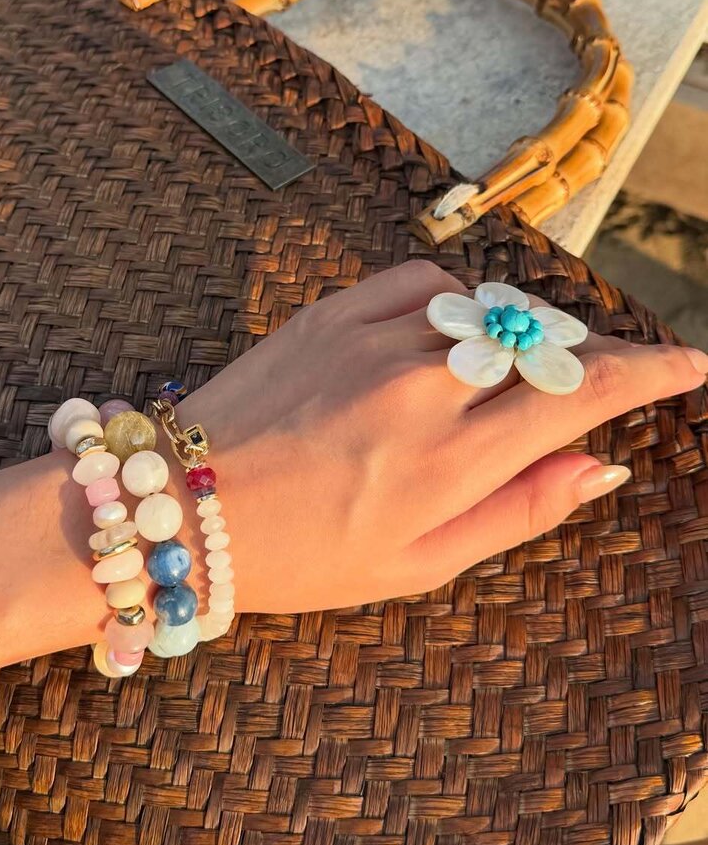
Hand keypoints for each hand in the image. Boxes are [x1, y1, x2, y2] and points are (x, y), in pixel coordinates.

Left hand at [176, 261, 707, 612]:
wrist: (186, 507)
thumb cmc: (304, 554)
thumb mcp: (419, 565)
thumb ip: (517, 511)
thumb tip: (601, 465)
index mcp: (450, 464)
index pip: (582, 396)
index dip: (651, 373)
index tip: (690, 363)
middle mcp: (421, 390)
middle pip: (546, 345)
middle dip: (587, 358)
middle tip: (590, 381)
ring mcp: (374, 339)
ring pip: (491, 310)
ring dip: (519, 335)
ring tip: (501, 374)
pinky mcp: (332, 309)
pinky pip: (426, 279)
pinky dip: (456, 301)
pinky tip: (447, 334)